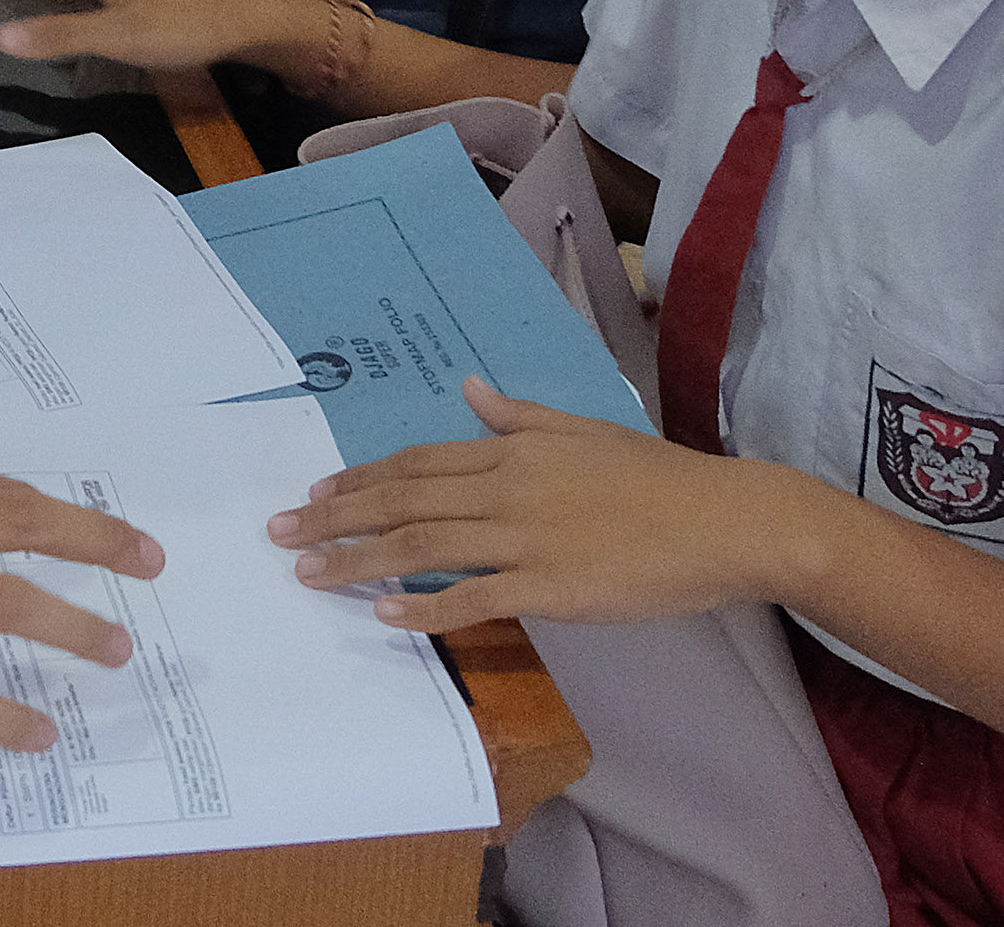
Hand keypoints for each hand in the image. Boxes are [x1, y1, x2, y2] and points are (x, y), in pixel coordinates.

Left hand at [277, 377, 820, 631]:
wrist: (723, 520)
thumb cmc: (657, 478)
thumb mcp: (582, 430)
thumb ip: (518, 416)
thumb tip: (471, 389)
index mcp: (514, 451)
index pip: (418, 461)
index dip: (362, 477)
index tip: (315, 491)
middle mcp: (508, 488)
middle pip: (404, 499)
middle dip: (335, 515)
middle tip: (281, 530)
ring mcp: (527, 537)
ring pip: (422, 544)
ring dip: (358, 560)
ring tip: (308, 571)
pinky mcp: (552, 586)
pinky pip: (474, 597)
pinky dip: (426, 605)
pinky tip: (385, 614)